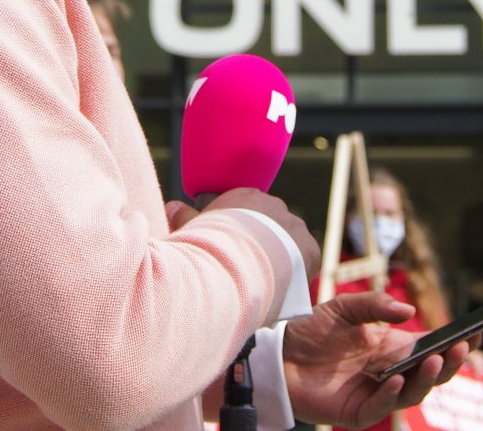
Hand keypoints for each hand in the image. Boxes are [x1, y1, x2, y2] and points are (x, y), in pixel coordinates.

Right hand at [177, 188, 320, 277]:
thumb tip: (172, 206)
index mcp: (246, 197)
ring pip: (289, 241)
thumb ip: (183, 217)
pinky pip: (305, 258)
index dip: (240, 234)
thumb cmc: (207, 244)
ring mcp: (295, 226)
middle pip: (269, 225)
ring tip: (267, 279)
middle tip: (249, 268)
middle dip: (261, 243)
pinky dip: (296, 270)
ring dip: (281, 256)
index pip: (247, 213)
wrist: (235, 263)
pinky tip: (284, 285)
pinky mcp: (310, 248)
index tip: (232, 250)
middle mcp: (274, 205)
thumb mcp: (191, 229)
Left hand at [282, 291, 473, 427]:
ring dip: (426, 378)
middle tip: (461, 347)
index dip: (454, 342)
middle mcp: (391, 371)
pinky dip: (392, 394)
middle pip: (431, 374)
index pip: (432, 347)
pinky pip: (382, 407)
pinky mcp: (358, 411)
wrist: (278, 354)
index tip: (475, 332)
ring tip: (432, 360)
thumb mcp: (344, 308)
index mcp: (393, 347)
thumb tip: (409, 312)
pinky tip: (395, 380)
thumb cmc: (312, 329)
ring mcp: (377, 393)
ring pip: (413, 393)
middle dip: (449, 362)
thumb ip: (374, 305)